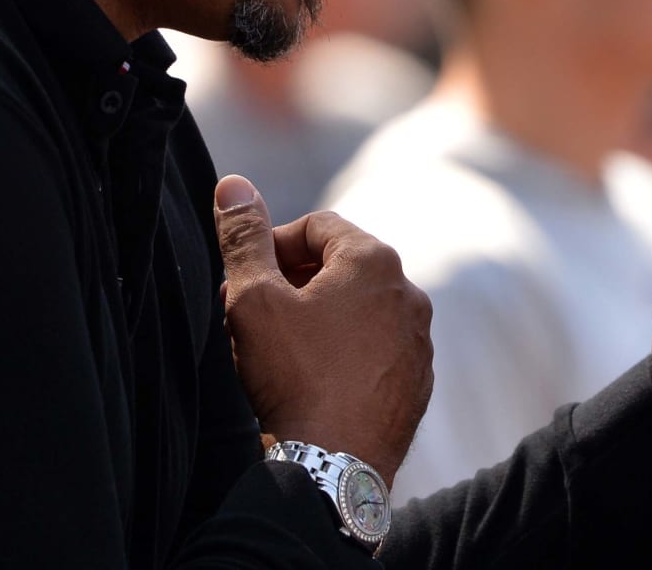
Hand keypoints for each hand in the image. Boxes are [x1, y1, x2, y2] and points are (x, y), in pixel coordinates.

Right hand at [214, 174, 433, 485]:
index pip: (316, 227)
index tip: (243, 278)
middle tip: (250, 314)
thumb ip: (243, 237)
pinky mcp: (418, 380)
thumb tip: (232, 184)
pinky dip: (345, 353)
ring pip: (358, 311)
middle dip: (292, 283)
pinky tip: (312, 381)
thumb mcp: (253, 299)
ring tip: (277, 351)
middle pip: (340, 266)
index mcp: (374, 260)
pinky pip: (375, 350)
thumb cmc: (292, 375)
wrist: (334, 467)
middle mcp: (408, 291)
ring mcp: (419, 339)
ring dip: (318, 318)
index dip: (272, 246)